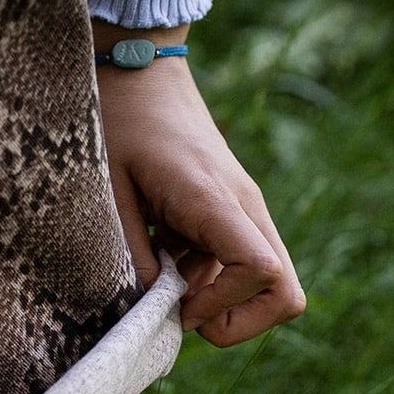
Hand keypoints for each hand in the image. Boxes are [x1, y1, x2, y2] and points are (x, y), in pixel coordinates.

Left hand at [93, 21, 304, 346]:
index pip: (262, 272)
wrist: (141, 70)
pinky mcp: (233, 211)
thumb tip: (146, 307)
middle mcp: (244, 208)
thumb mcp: (109, 190)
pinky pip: (241, 263)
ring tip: (164, 273)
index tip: (178, 306)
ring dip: (219, 299)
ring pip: (267, 283)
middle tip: (183, 311)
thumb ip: (128, 252)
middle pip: (285, 293)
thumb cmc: (121, 121)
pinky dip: (208, 277)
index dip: (225, 308)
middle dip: (239, 322)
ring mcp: (244, 210)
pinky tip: (165, 251)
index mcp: (215, 200)